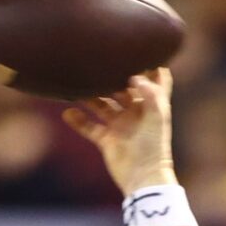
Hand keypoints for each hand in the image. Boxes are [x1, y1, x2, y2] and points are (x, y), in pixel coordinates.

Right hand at [63, 68, 175, 194]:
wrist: (144, 177)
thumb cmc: (155, 145)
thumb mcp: (158, 114)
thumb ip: (150, 91)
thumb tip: (133, 76)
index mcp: (151, 103)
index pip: (153, 79)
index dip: (149, 65)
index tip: (137, 48)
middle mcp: (135, 112)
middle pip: (121, 88)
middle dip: (110, 77)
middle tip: (95, 61)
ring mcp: (120, 125)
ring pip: (101, 105)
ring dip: (89, 96)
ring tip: (75, 84)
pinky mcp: (107, 140)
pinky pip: (90, 127)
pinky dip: (78, 120)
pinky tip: (67, 113)